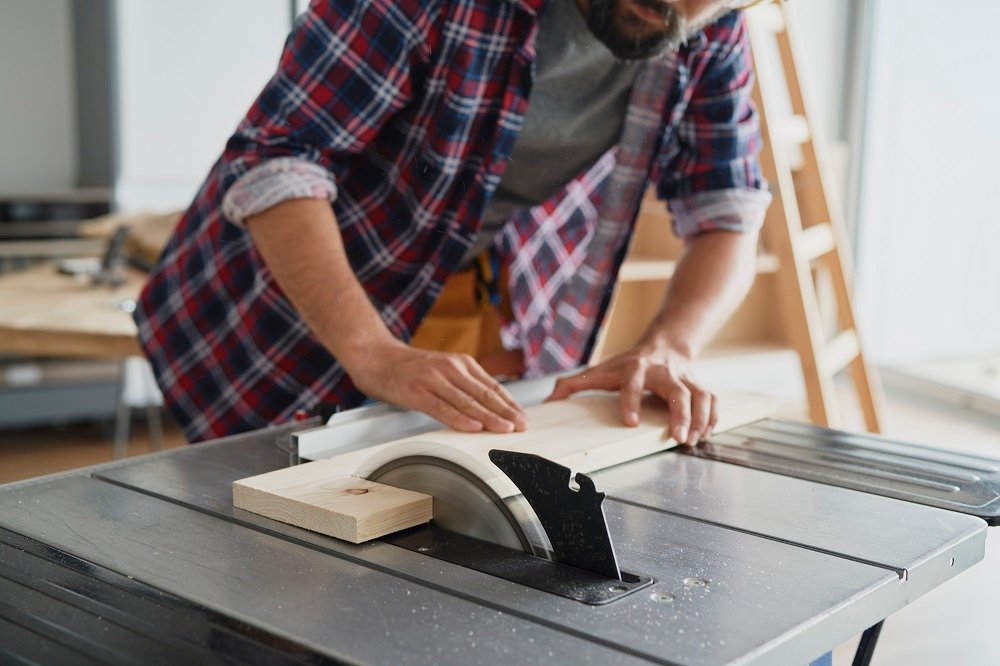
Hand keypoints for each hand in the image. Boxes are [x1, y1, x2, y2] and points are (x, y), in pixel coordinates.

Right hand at [348, 342, 528, 433]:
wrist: (376, 357)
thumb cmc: (410, 368)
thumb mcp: (442, 369)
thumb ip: (463, 384)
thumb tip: (488, 406)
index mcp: (460, 363)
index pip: (491, 386)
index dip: (509, 403)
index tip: (523, 417)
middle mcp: (450, 368)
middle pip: (483, 394)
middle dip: (506, 411)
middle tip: (522, 425)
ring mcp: (433, 379)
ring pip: (467, 402)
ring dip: (489, 417)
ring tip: (505, 429)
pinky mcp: (416, 392)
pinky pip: (442, 408)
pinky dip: (460, 419)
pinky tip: (473, 427)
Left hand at [546, 346, 716, 445]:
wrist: (663, 344)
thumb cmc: (627, 364)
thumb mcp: (599, 371)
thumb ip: (573, 385)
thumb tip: (549, 402)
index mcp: (634, 369)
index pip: (632, 384)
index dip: (631, 401)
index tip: (630, 421)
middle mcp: (662, 372)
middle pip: (677, 391)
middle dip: (680, 414)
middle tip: (679, 437)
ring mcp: (684, 378)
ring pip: (700, 395)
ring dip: (701, 418)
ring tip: (695, 439)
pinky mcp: (699, 384)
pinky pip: (712, 399)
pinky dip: (713, 416)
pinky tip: (707, 432)